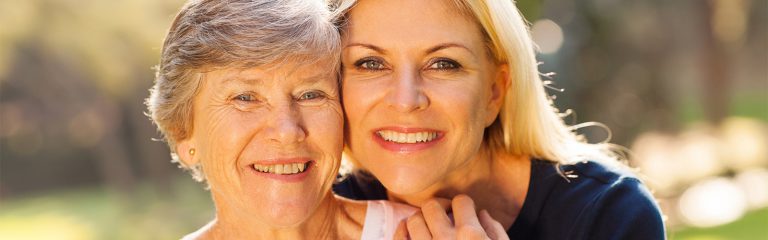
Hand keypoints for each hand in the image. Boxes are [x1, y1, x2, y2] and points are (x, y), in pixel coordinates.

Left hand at [394, 194, 508, 239]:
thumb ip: (496, 232)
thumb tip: (482, 215)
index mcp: (471, 235)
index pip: (461, 201)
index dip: (464, 206)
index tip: (464, 213)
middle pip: (433, 205)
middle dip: (440, 209)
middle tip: (445, 217)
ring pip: (413, 220)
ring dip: (421, 222)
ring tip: (429, 229)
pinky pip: (399, 237)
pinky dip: (402, 232)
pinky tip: (411, 234)